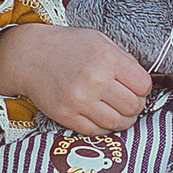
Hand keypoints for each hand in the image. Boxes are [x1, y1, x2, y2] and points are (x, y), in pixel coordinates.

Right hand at [0, 21, 153, 140]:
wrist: (29, 55)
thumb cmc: (67, 46)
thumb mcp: (100, 41)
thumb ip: (123, 60)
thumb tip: (143, 84)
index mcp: (107, 58)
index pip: (144, 85)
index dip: (143, 89)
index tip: (136, 87)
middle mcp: (95, 79)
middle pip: (134, 106)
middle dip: (135, 106)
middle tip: (128, 101)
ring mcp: (79, 100)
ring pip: (118, 123)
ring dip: (123, 120)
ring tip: (117, 111)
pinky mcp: (66, 115)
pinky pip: (96, 131)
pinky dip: (104, 127)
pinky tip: (100, 115)